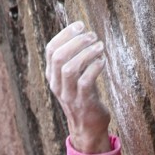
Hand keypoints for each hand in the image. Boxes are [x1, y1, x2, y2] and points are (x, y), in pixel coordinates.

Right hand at [45, 21, 111, 154]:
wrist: (88, 128)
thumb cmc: (84, 97)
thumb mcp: (73, 79)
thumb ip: (73, 59)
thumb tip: (83, 33)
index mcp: (52, 76)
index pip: (51, 49)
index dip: (65, 34)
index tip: (81, 26)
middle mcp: (57, 85)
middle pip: (59, 56)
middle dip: (76, 41)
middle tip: (93, 35)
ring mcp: (69, 95)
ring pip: (70, 68)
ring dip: (86, 53)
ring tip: (100, 46)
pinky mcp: (83, 102)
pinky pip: (85, 81)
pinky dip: (95, 67)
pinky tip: (103, 61)